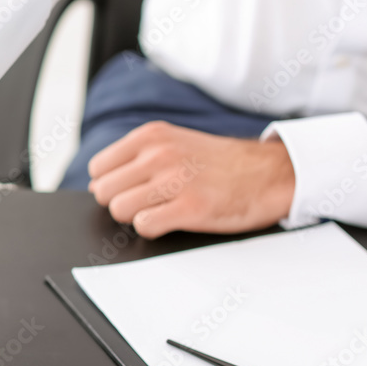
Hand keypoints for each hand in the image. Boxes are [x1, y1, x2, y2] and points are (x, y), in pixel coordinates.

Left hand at [87, 121, 294, 238]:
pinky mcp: (190, 208)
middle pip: (104, 192)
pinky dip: (153, 229)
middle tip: (147, 203)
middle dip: (120, 202)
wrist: (269, 173)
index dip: (111, 184)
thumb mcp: (173, 142)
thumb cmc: (218, 163)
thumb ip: (134, 158)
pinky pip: (144, 226)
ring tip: (161, 210)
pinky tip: (171, 220)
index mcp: (151, 136)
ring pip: (119, 210)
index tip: (131, 189)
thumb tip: (97, 185)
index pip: (99, 168)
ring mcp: (174, 181)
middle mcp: (159, 155)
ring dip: (136, 217)